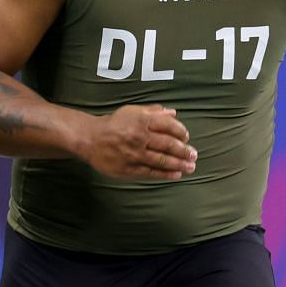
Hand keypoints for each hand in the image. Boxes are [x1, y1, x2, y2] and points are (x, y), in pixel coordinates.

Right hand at [79, 105, 196, 180]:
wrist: (90, 139)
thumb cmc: (113, 124)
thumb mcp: (132, 111)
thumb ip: (153, 112)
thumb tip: (174, 113)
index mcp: (142, 120)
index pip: (168, 126)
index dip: (181, 132)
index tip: (187, 137)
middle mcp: (140, 137)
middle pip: (168, 144)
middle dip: (184, 151)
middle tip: (194, 155)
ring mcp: (134, 154)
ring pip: (162, 160)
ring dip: (179, 164)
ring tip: (190, 167)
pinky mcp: (129, 169)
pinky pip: (150, 172)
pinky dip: (165, 174)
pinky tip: (176, 175)